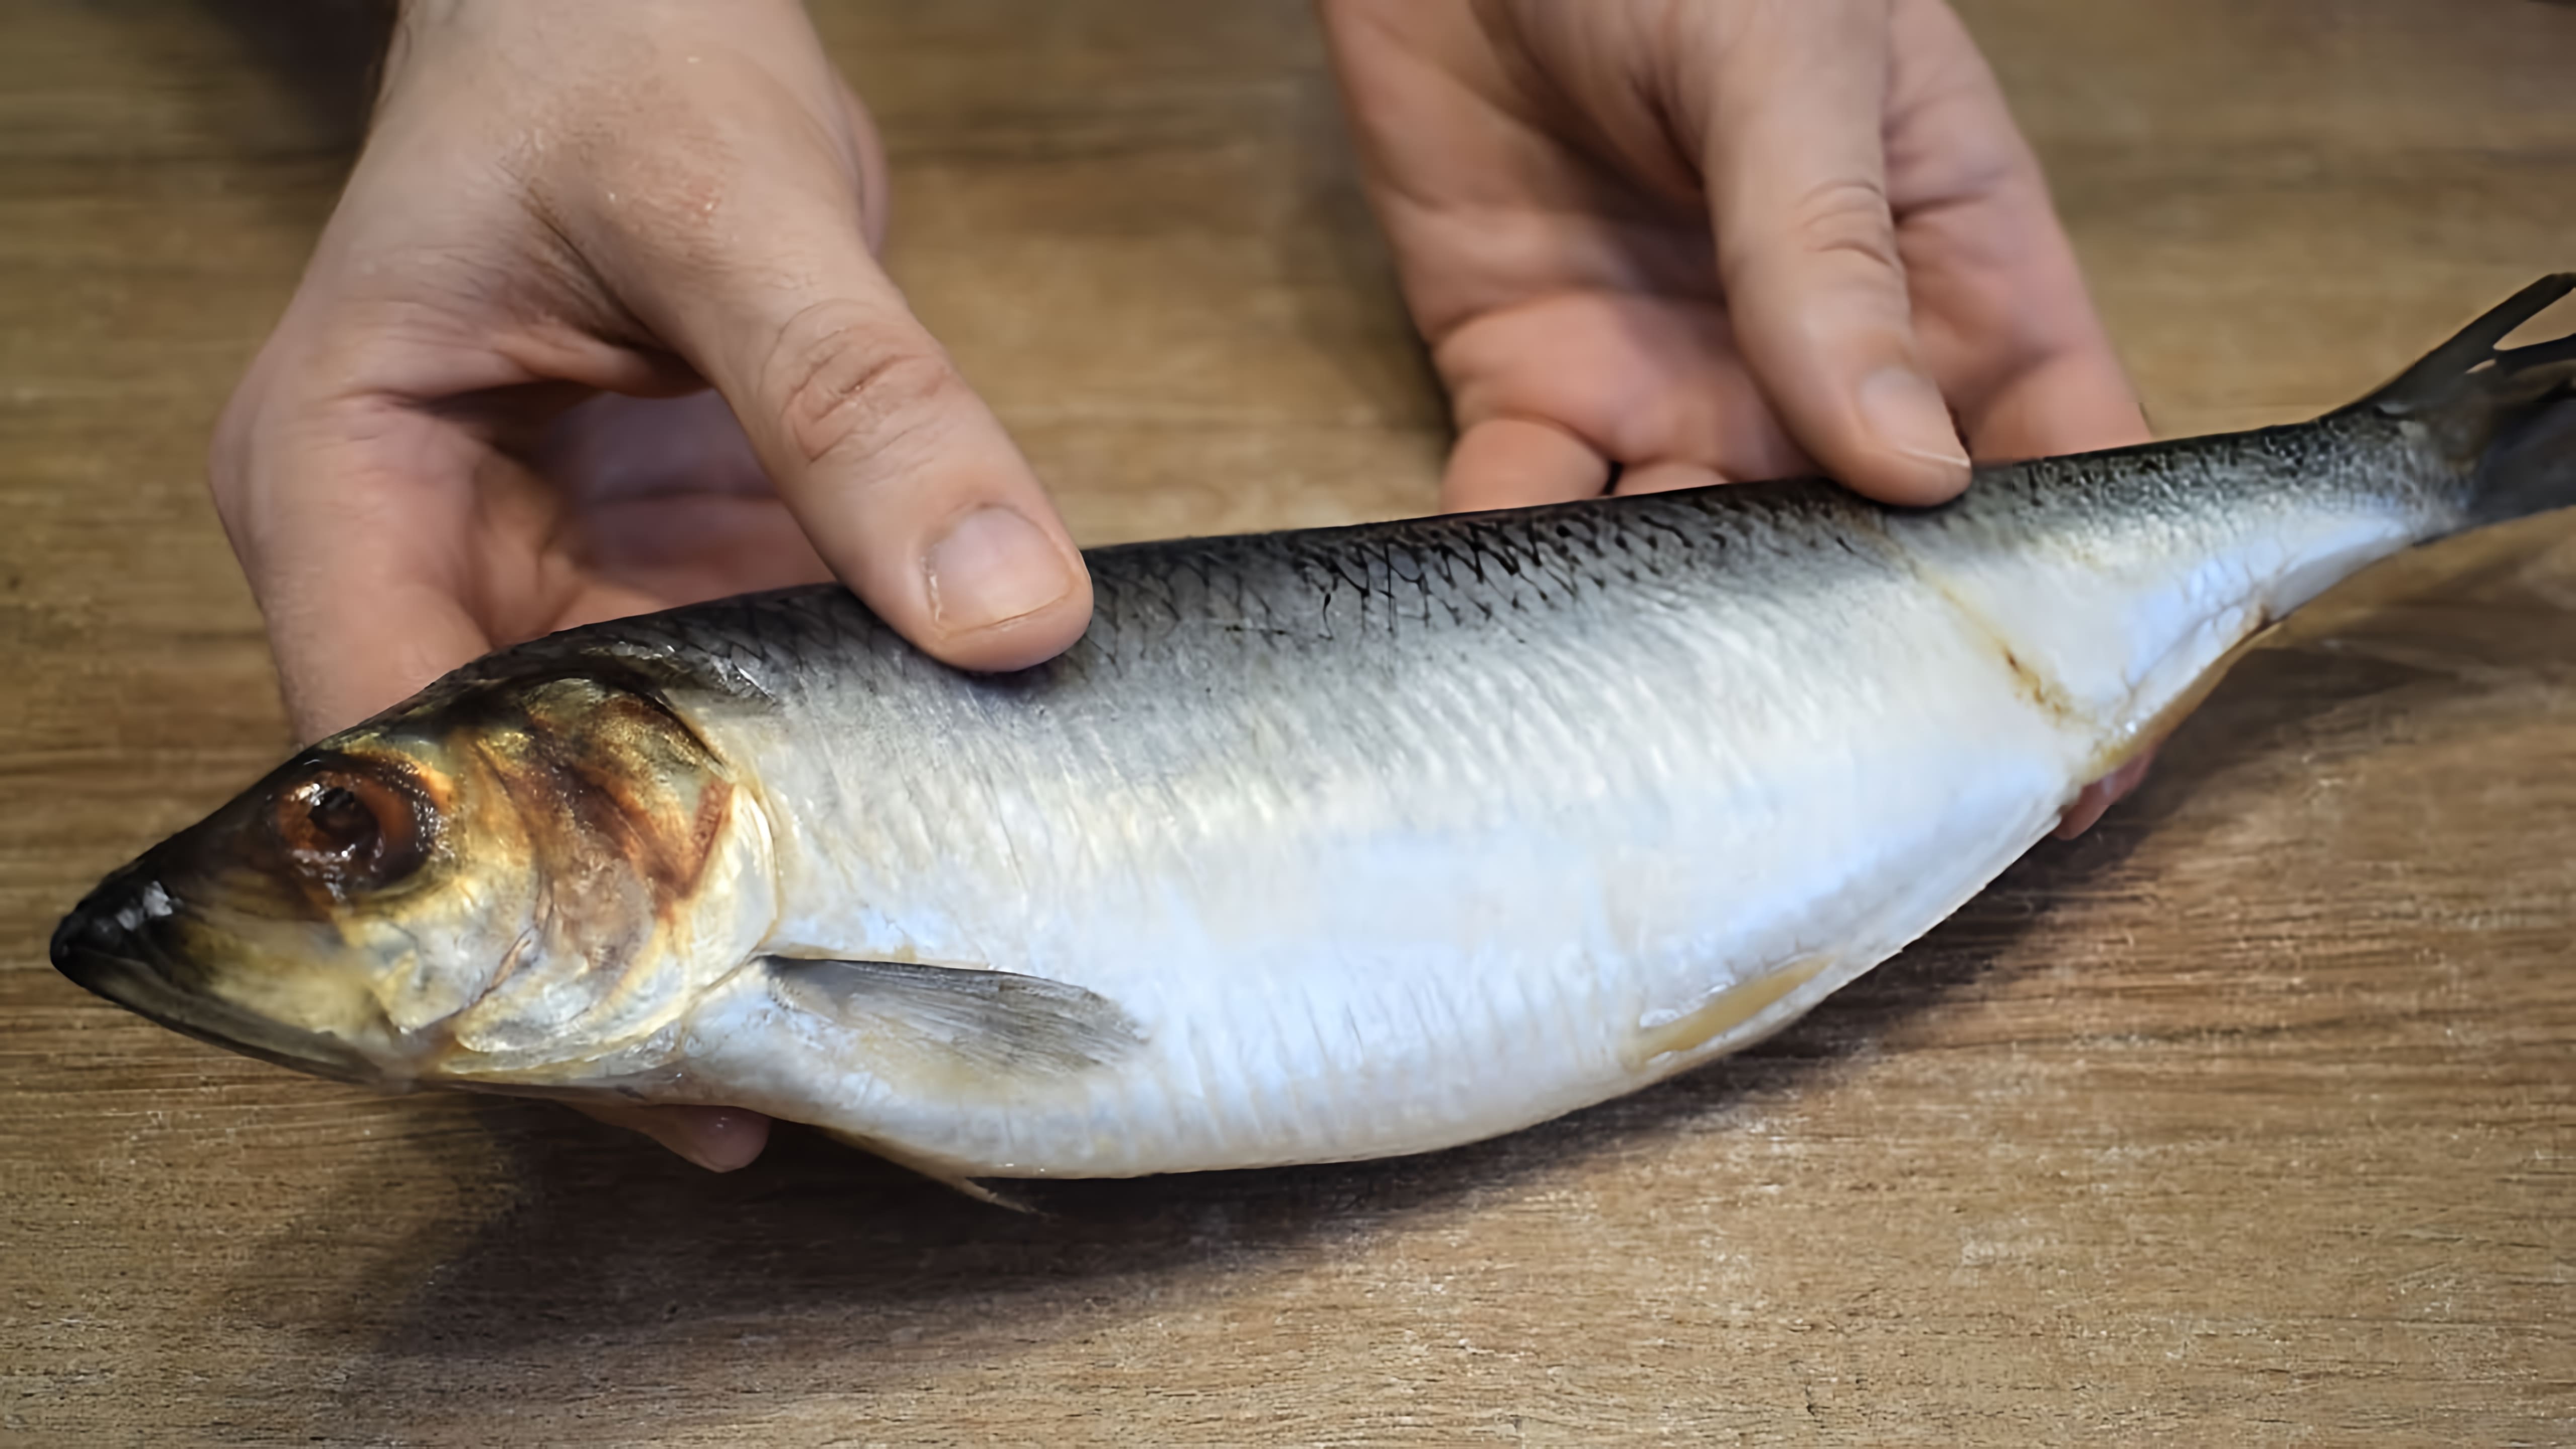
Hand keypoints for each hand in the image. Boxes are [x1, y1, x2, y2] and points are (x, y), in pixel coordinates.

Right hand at [210, 0, 1094, 1168]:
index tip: (664, 1026)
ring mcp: (529, 572)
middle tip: (770, 1094)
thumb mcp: (739, 209)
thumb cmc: (617, 51)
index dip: (513, 909)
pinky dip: (793, 787)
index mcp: (338, 477)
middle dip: (621, 943)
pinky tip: (900, 867)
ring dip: (722, 888)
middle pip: (492, 813)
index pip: (384, 754)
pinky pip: (708, 709)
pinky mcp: (641, 565)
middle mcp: (413, 552)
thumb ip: (861, 401)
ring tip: (852, 1022)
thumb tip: (1009, 608)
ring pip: (607, 784)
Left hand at [1318, 0, 2156, 830]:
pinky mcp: (1528, 387)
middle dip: (1869, 674)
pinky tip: (1502, 649)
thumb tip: (1910, 464)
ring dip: (1682, 654)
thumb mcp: (1794, 62)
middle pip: (1871, 553)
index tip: (2081, 746)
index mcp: (1947, 267)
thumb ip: (1835, 255)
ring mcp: (1672, 381)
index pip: (2055, 454)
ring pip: (1694, 567)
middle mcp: (1816, 354)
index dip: (2078, 601)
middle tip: (1863, 800)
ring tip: (1676, 750)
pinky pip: (1524, 515)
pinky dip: (1502, 583)